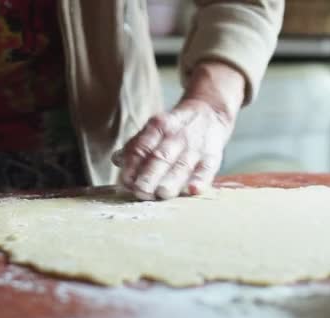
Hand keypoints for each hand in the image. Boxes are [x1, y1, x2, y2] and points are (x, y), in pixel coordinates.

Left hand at [113, 61, 245, 199]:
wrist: (210, 112)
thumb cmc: (175, 127)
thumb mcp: (154, 128)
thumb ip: (135, 145)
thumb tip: (117, 159)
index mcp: (157, 127)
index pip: (141, 147)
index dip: (132, 165)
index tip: (125, 182)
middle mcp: (176, 136)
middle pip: (160, 157)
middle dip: (150, 175)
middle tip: (141, 191)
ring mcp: (195, 147)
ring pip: (182, 165)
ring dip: (171, 181)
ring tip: (161, 194)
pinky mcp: (212, 156)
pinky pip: (207, 169)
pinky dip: (201, 180)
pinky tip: (193, 190)